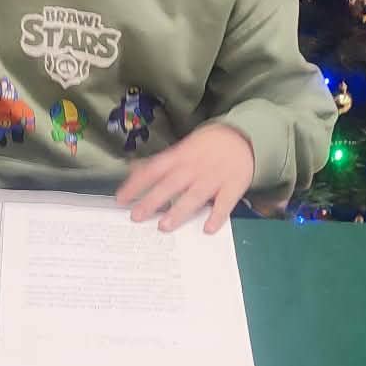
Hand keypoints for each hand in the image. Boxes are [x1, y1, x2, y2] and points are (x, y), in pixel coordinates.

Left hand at [115, 124, 254, 233]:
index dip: (136, 183)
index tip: (121, 198)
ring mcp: (214, 178)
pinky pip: (224, 203)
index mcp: (180, 156)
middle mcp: (194, 168)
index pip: (154, 169)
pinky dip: (217, 216)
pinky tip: (208, 228)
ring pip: (194, 195)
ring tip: (164, 225)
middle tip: (136, 216)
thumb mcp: (183, 146)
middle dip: (152, 200)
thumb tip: (134, 168)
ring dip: (179, 211)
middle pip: (170, 184)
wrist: (243, 137)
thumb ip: (162, 161)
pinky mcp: (232, 186)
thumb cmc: (208, 145)